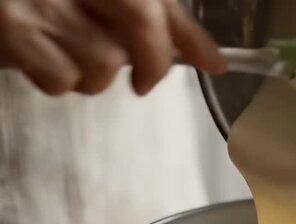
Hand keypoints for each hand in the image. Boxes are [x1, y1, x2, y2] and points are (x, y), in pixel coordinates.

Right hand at [0, 0, 225, 95]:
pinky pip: (62, 78)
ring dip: (96, 76)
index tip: (213, 63)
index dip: (193, 36)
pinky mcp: (11, 29)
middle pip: (143, 20)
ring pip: (105, 62)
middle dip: (154, 63)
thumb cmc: (48, 0)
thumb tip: (209, 59)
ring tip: (73, 57)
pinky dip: (59, 81)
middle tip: (145, 82)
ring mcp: (42, 1)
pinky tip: (45, 59)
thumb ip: (152, 18)